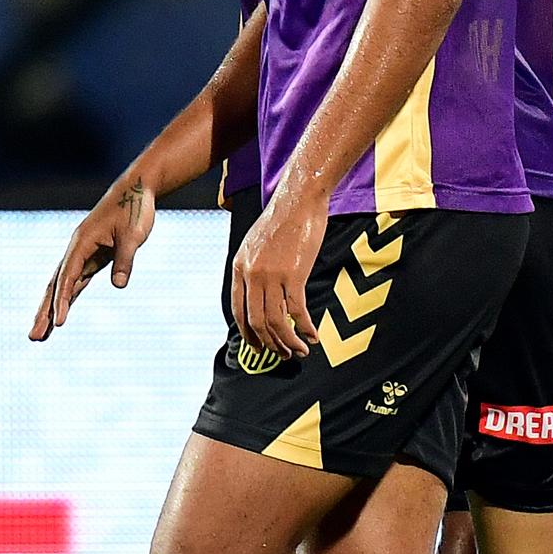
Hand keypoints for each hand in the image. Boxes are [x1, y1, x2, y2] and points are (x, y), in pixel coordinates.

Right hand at [29, 175, 155, 340]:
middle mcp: (77, 250)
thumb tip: (119, 285)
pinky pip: (76, 282)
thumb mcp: (133, 235)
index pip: (67, 278)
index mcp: (82, 243)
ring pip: (63, 286)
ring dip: (52, 309)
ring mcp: (83, 254)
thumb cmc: (134, 209)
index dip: (62, 301)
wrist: (136, 189)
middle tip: (34, 337)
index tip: (58, 323)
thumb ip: (124, 260)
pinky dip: (68, 299)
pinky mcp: (93, 257)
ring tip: (41, 336)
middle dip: (44, 312)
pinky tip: (59, 317)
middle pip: (56, 285)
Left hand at [231, 189, 323, 360]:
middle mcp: (251, 274)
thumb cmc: (283, 218)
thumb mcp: (257, 243)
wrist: (299, 199)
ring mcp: (271, 276)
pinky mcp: (293, 275)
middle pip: (256, 322)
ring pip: (276, 321)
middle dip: (269, 344)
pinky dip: (305, 328)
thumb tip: (260, 291)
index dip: (249, 334)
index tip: (259, 346)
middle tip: (283, 354)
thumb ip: (254, 267)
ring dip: (288, 342)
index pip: (238, 311)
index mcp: (239, 267)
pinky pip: (297, 311)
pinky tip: (313, 336)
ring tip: (300, 351)